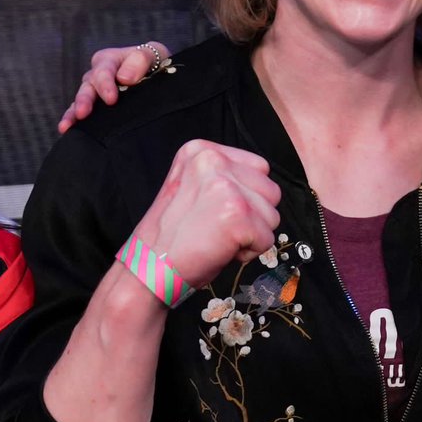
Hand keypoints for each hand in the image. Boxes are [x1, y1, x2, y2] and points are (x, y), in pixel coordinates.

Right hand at [57, 41, 171, 134]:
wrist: (158, 74)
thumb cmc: (154, 61)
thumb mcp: (153, 53)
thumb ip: (140, 59)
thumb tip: (125, 78)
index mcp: (109, 60)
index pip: (103, 71)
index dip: (105, 84)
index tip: (111, 99)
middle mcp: (97, 75)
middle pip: (88, 86)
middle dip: (85, 100)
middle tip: (83, 113)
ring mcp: (94, 91)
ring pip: (81, 100)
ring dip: (73, 113)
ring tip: (67, 126)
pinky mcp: (95, 106)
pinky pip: (80, 112)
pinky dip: (72, 120)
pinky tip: (66, 130)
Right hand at [130, 140, 281, 289]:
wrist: (148, 269)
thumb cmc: (172, 237)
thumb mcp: (191, 187)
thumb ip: (224, 177)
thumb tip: (261, 185)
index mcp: (201, 151)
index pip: (259, 168)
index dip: (248, 197)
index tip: (218, 212)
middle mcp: (213, 161)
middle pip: (271, 191)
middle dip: (254, 217)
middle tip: (217, 228)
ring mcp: (226, 187)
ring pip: (273, 216)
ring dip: (252, 235)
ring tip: (217, 238)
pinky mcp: (237, 215)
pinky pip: (267, 239)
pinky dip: (249, 253)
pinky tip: (221, 250)